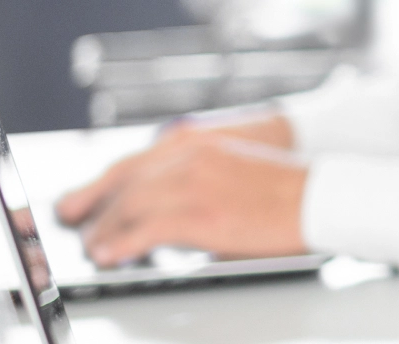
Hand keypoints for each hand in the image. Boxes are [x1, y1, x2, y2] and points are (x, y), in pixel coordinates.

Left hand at [56, 115, 305, 266]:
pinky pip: (145, 230)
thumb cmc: (283, 190)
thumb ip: (194, 179)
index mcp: (196, 144)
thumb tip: (163, 212)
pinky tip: (111, 255)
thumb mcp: (232, 169)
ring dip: (105, 230)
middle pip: (123, 184)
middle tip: (81, 230)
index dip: (99, 186)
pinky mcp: (199, 213)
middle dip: (95, 209)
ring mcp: (192, 183)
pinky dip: (122, 244)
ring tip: (96, 248)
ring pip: (128, 206)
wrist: (318, 197)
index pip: (132, 164)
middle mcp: (189, 157)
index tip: (81, 203)